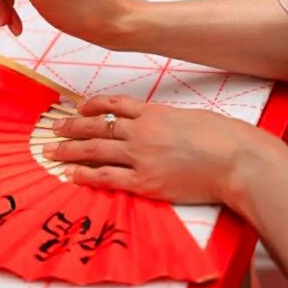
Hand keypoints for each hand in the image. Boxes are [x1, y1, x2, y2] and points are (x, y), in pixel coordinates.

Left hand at [42, 94, 284, 208]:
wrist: (237, 159)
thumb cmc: (222, 137)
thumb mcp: (190, 117)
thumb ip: (167, 120)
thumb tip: (154, 123)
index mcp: (154, 112)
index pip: (114, 105)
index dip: (92, 106)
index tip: (78, 108)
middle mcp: (142, 132)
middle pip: (97, 127)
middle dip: (71, 127)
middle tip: (53, 128)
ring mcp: (142, 157)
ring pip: (96, 151)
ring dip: (70, 150)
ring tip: (51, 151)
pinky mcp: (147, 182)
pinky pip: (108, 178)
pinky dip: (87, 175)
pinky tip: (72, 174)